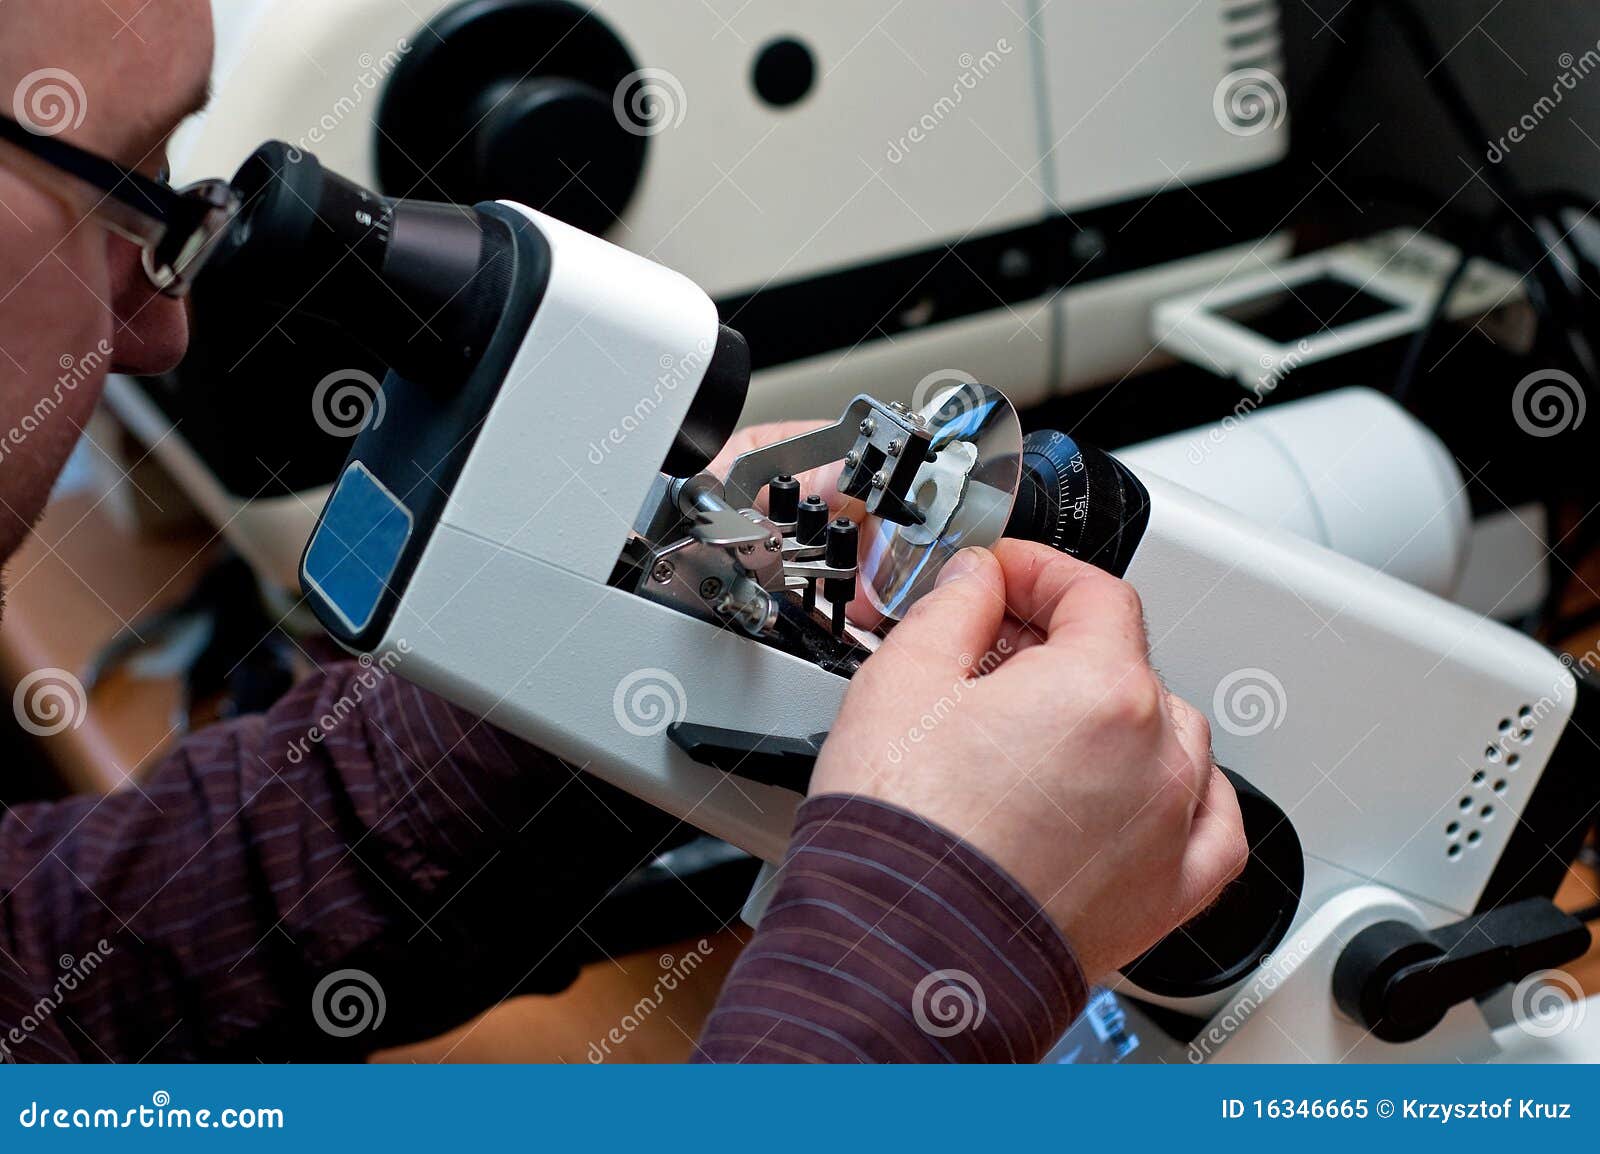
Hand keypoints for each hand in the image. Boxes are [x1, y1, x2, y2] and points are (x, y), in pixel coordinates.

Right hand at [810, 539, 1248, 981]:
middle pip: (1125, 663)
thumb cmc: (904, 838)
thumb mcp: (901, 681)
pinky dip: (1180, 797)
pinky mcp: (1168, 893)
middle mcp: (1157, 754)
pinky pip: (1208, 824)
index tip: (1003, 579)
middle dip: (1057, 649)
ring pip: (1169, 737)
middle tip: (986, 658)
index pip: (1093, 593)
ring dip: (1116, 717)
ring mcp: (1171, 827)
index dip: (1039, 573)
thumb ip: (952, 607)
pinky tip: (1139, 791)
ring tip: (1043, 731)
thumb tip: (978, 581)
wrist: (905, 960)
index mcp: (1100, 688)